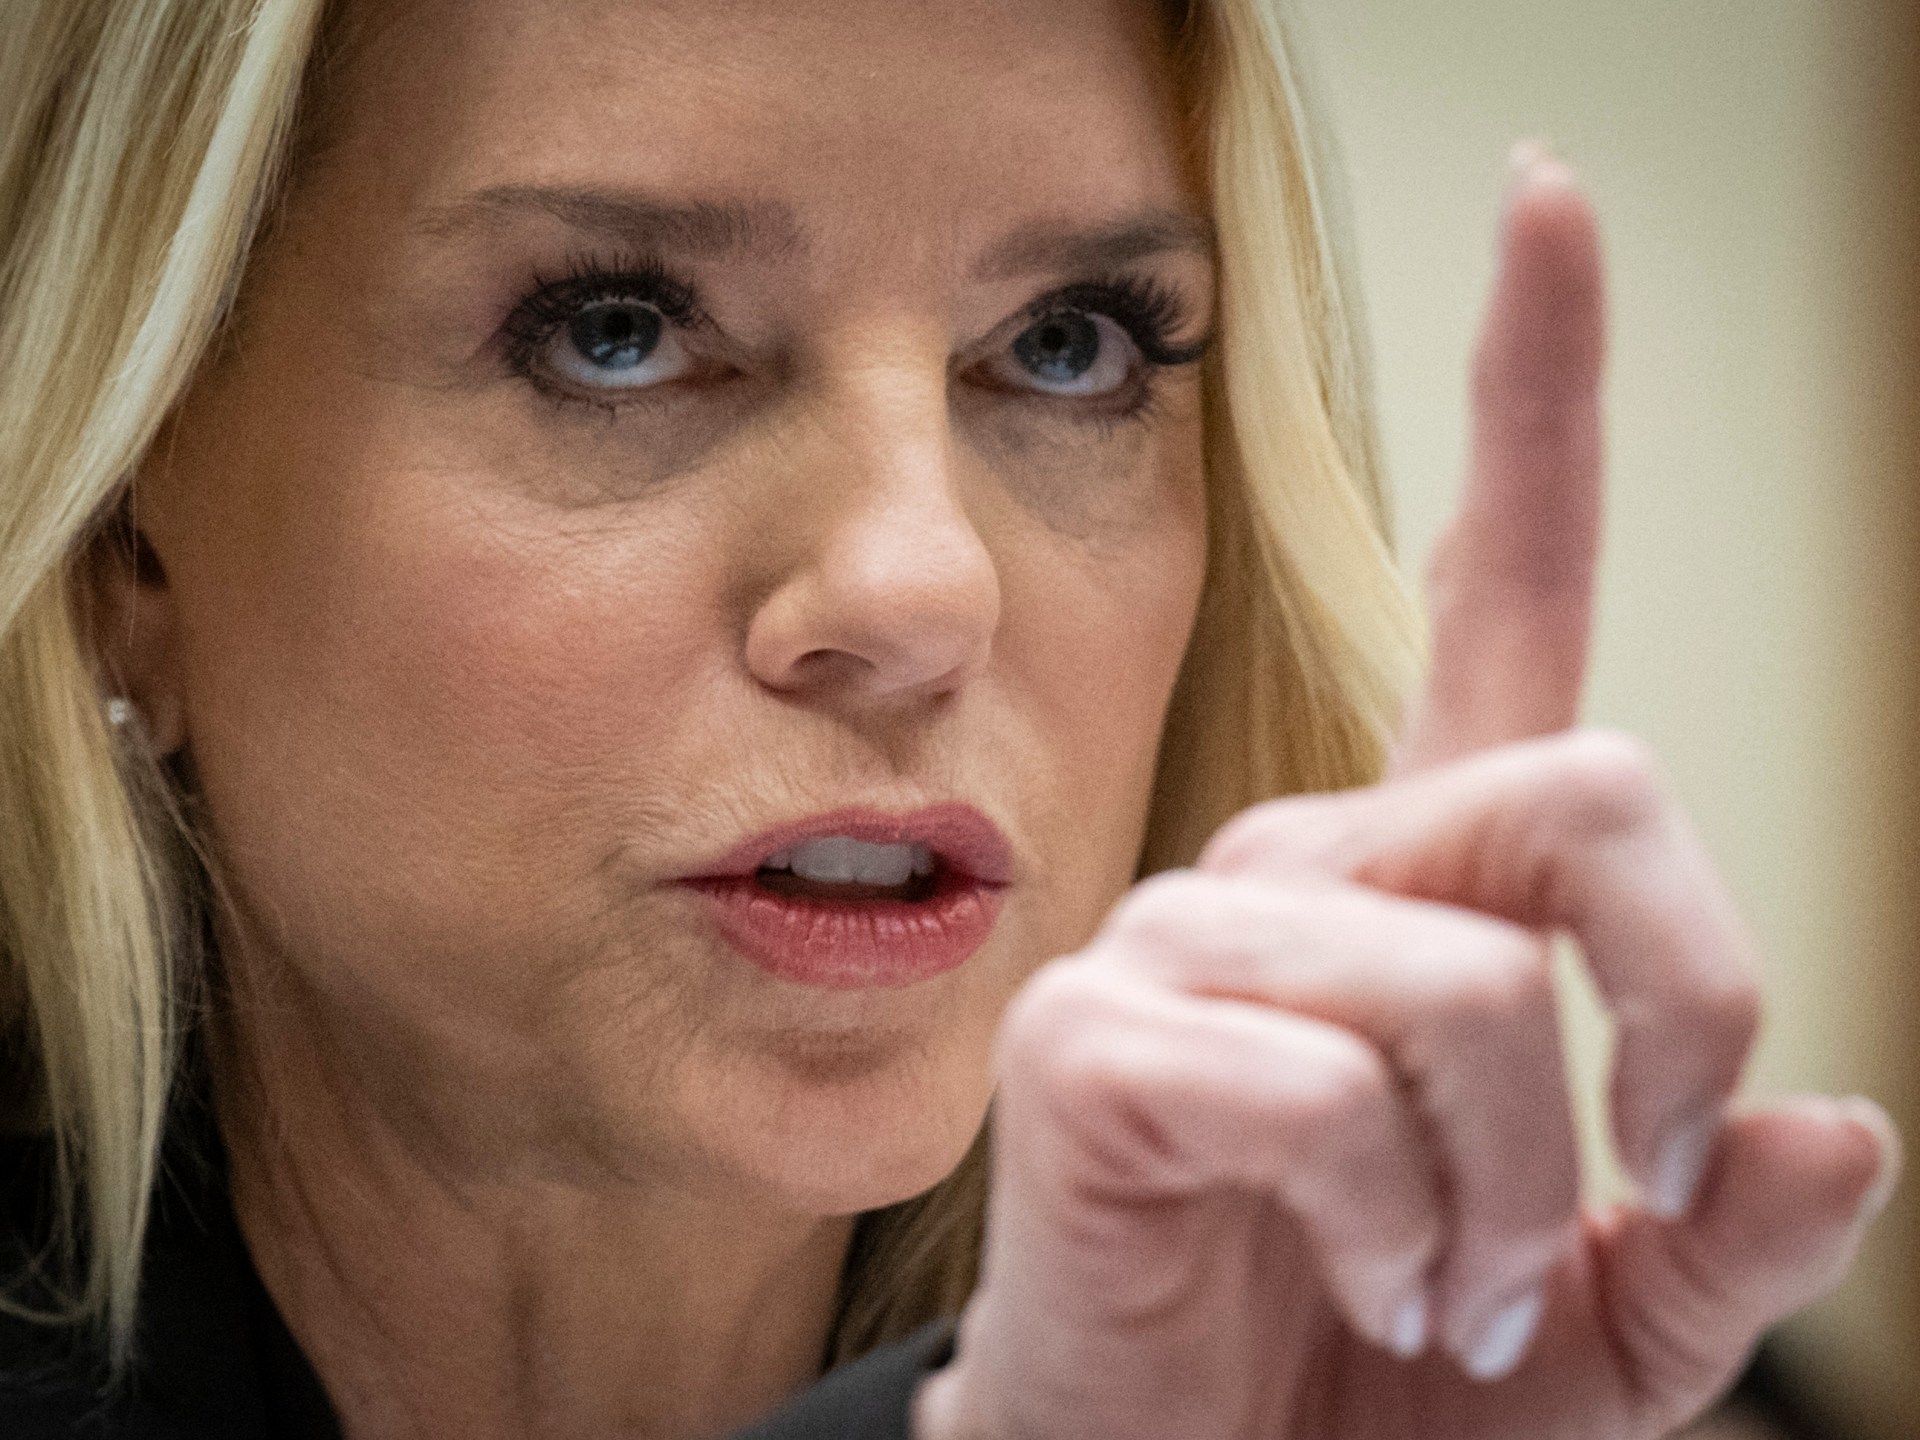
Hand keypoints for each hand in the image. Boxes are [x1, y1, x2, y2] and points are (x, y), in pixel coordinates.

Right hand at [915, 149, 1900, 1439]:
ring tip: (1462, 1288)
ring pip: (1470, 982)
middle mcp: (1308, 866)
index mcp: (1432, 885)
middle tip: (1645, 1174)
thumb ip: (1723, 1227)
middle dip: (1680, 1002)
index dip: (1528, 389)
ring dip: (1523, 1187)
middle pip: (1585, 789)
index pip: (1492, 589)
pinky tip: (1370, 1275)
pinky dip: (1400, 1224)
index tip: (1545, 199)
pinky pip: (1326, 1086)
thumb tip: (1837, 1119)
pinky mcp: (1101, 1038)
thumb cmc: (1378, 1381)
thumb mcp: (1612, 1325)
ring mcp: (1191, 938)